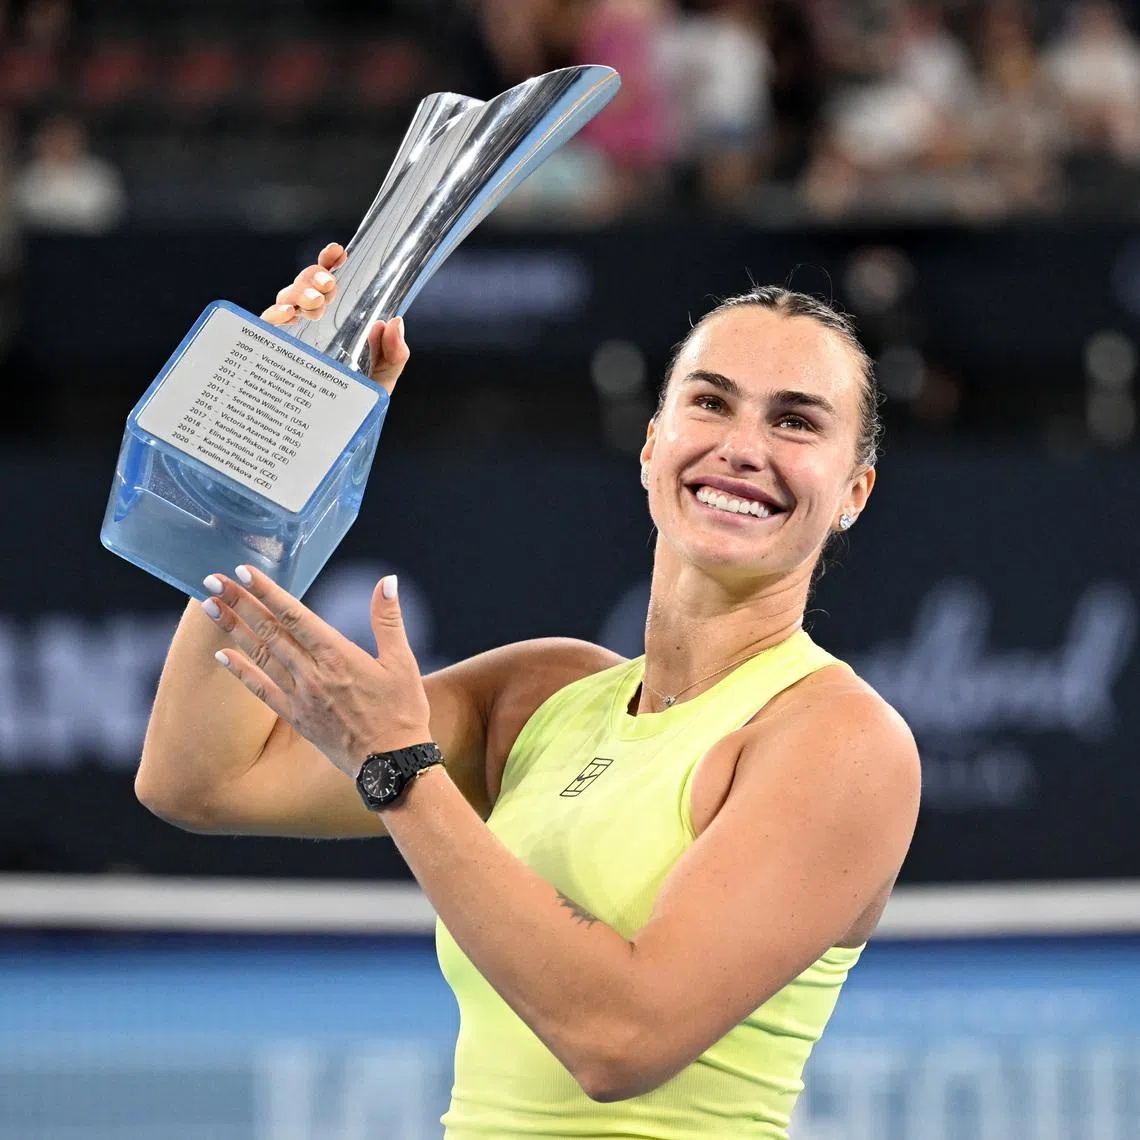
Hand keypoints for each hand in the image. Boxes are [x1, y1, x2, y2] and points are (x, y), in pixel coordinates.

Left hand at [199, 564, 431, 778]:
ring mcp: (300, 696)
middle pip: (270, 631)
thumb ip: (388, 619)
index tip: (245, 571)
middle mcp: (313, 674)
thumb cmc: (402, 712)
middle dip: (241, 602)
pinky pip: (261, 691)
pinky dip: (241, 672)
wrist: (391, 765)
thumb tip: (387, 581)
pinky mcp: (296, 717)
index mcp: (338, 656)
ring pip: (260, 655)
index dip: (268, 592)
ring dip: (233, 629)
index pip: (295, 616)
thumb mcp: (402, 662)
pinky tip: (222, 656)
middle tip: (213, 580)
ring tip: (210, 607)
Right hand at [258, 241, 410, 394]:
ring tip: (314, 305)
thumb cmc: (357, 403)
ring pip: (285, 298)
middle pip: (304, 284)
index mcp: (336, 320)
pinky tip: (285, 316)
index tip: (339, 253)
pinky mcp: (272, 351)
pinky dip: (273, 315)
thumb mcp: (382, 379)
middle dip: (314, 277)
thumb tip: (394, 322)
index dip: (330, 262)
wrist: (337, 436)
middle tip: (329, 287)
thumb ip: (394, 354)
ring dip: (298, 293)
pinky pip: (265, 325)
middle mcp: (311, 323)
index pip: (329, 282)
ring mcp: (290, 335)